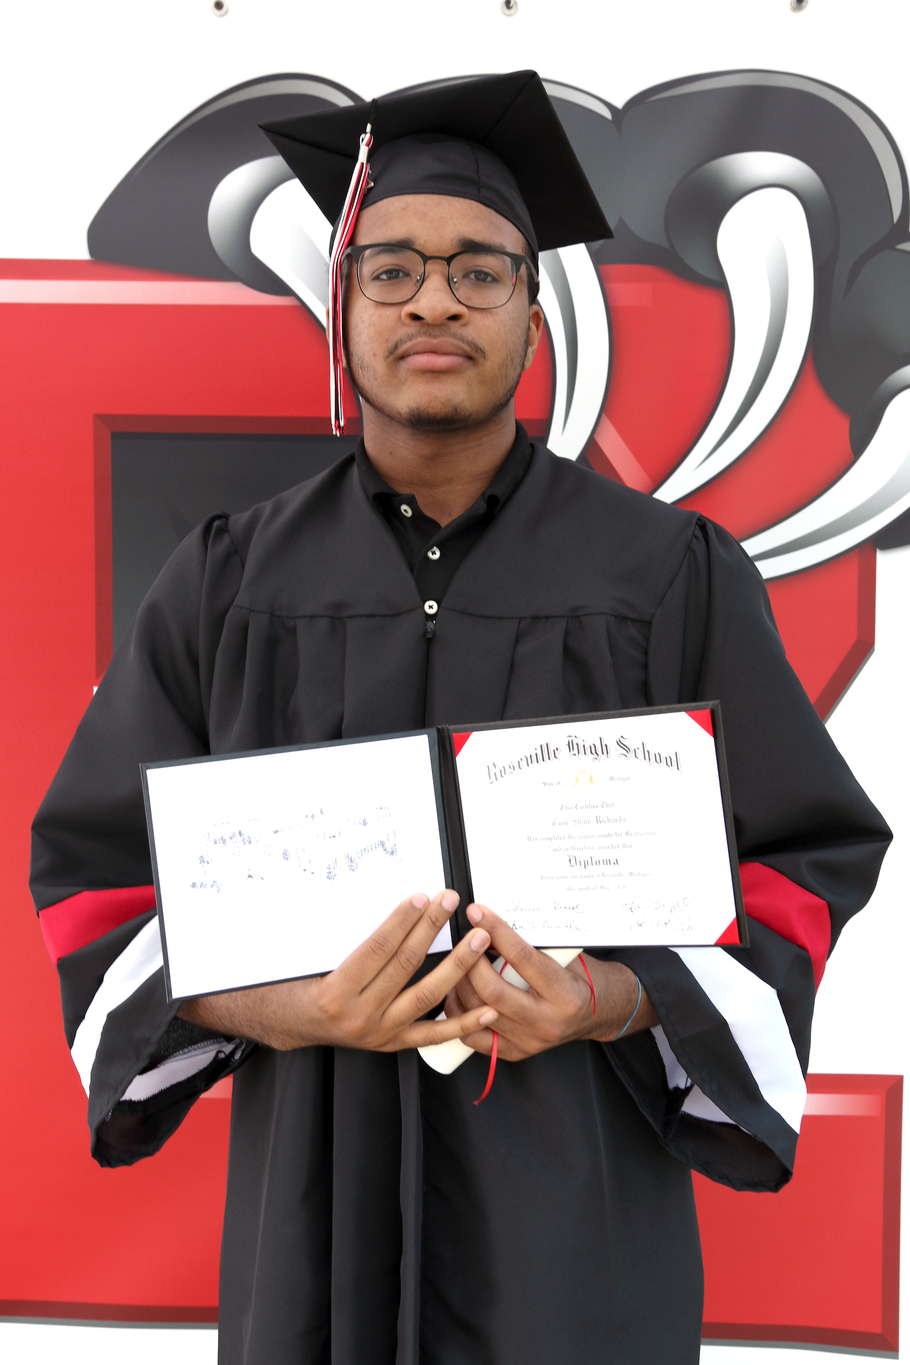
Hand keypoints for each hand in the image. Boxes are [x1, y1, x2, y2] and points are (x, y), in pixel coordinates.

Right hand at [178, 889, 497, 1051]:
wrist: (282, 1022)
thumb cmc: (289, 982)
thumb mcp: (305, 954)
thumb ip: (341, 935)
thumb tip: (380, 902)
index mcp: (335, 993)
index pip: (377, 950)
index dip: (401, 922)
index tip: (421, 896)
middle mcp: (359, 1017)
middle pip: (405, 967)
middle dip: (431, 930)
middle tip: (451, 900)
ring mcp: (378, 1034)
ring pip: (426, 996)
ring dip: (457, 966)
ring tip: (479, 940)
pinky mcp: (390, 1043)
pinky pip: (432, 1034)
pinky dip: (462, 1023)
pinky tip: (488, 1008)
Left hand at [443, 903, 654, 1060]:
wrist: (598, 1013)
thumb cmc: (582, 979)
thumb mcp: (565, 956)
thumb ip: (531, 946)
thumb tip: (491, 927)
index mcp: (565, 994)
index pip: (522, 958)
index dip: (496, 932)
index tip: (477, 913)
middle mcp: (547, 1021)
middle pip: (493, 991)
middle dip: (471, 961)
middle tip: (464, 941)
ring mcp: (530, 1041)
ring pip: (479, 1013)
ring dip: (461, 985)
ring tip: (458, 965)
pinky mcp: (516, 1052)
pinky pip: (475, 1037)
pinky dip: (461, 1015)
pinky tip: (459, 995)